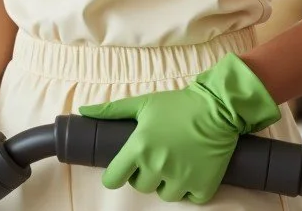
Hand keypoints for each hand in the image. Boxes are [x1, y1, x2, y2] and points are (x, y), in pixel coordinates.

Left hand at [79, 53, 279, 204]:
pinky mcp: (202, 187)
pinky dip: (189, 188)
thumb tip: (84, 111)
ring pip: (164, 194)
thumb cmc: (177, 105)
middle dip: (144, 174)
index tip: (122, 169)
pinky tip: (191, 169)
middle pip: (140, 186)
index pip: (114, 178)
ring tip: (174, 161)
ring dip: (166, 182)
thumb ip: (112, 110)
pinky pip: (189, 199)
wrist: (217, 108)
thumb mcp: (143, 103)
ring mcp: (181, 179)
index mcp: (140, 147)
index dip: (116, 174)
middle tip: (155, 156)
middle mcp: (158, 166)